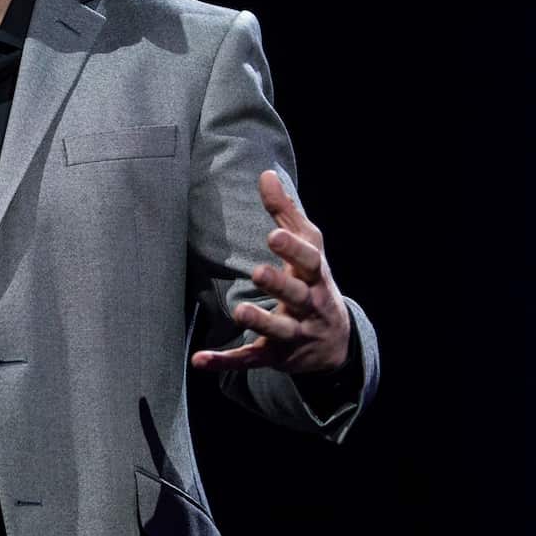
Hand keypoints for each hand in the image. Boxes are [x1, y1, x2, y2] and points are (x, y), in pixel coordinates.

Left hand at [191, 170, 350, 374]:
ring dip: (259, 321)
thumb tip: (265, 173)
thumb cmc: (314, 281)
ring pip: (278, 331)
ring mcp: (294, 335)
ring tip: (238, 311)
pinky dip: (226, 362)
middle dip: (280, 285)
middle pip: (297, 297)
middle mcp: (310, 308)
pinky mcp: (275, 358)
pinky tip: (200, 361)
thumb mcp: (308, 248)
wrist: (336, 344)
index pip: (310, 261)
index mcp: (316, 277)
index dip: (294, 250)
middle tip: (258, 271)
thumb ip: (285, 213)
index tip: (273, 235)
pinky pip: (250, 361)